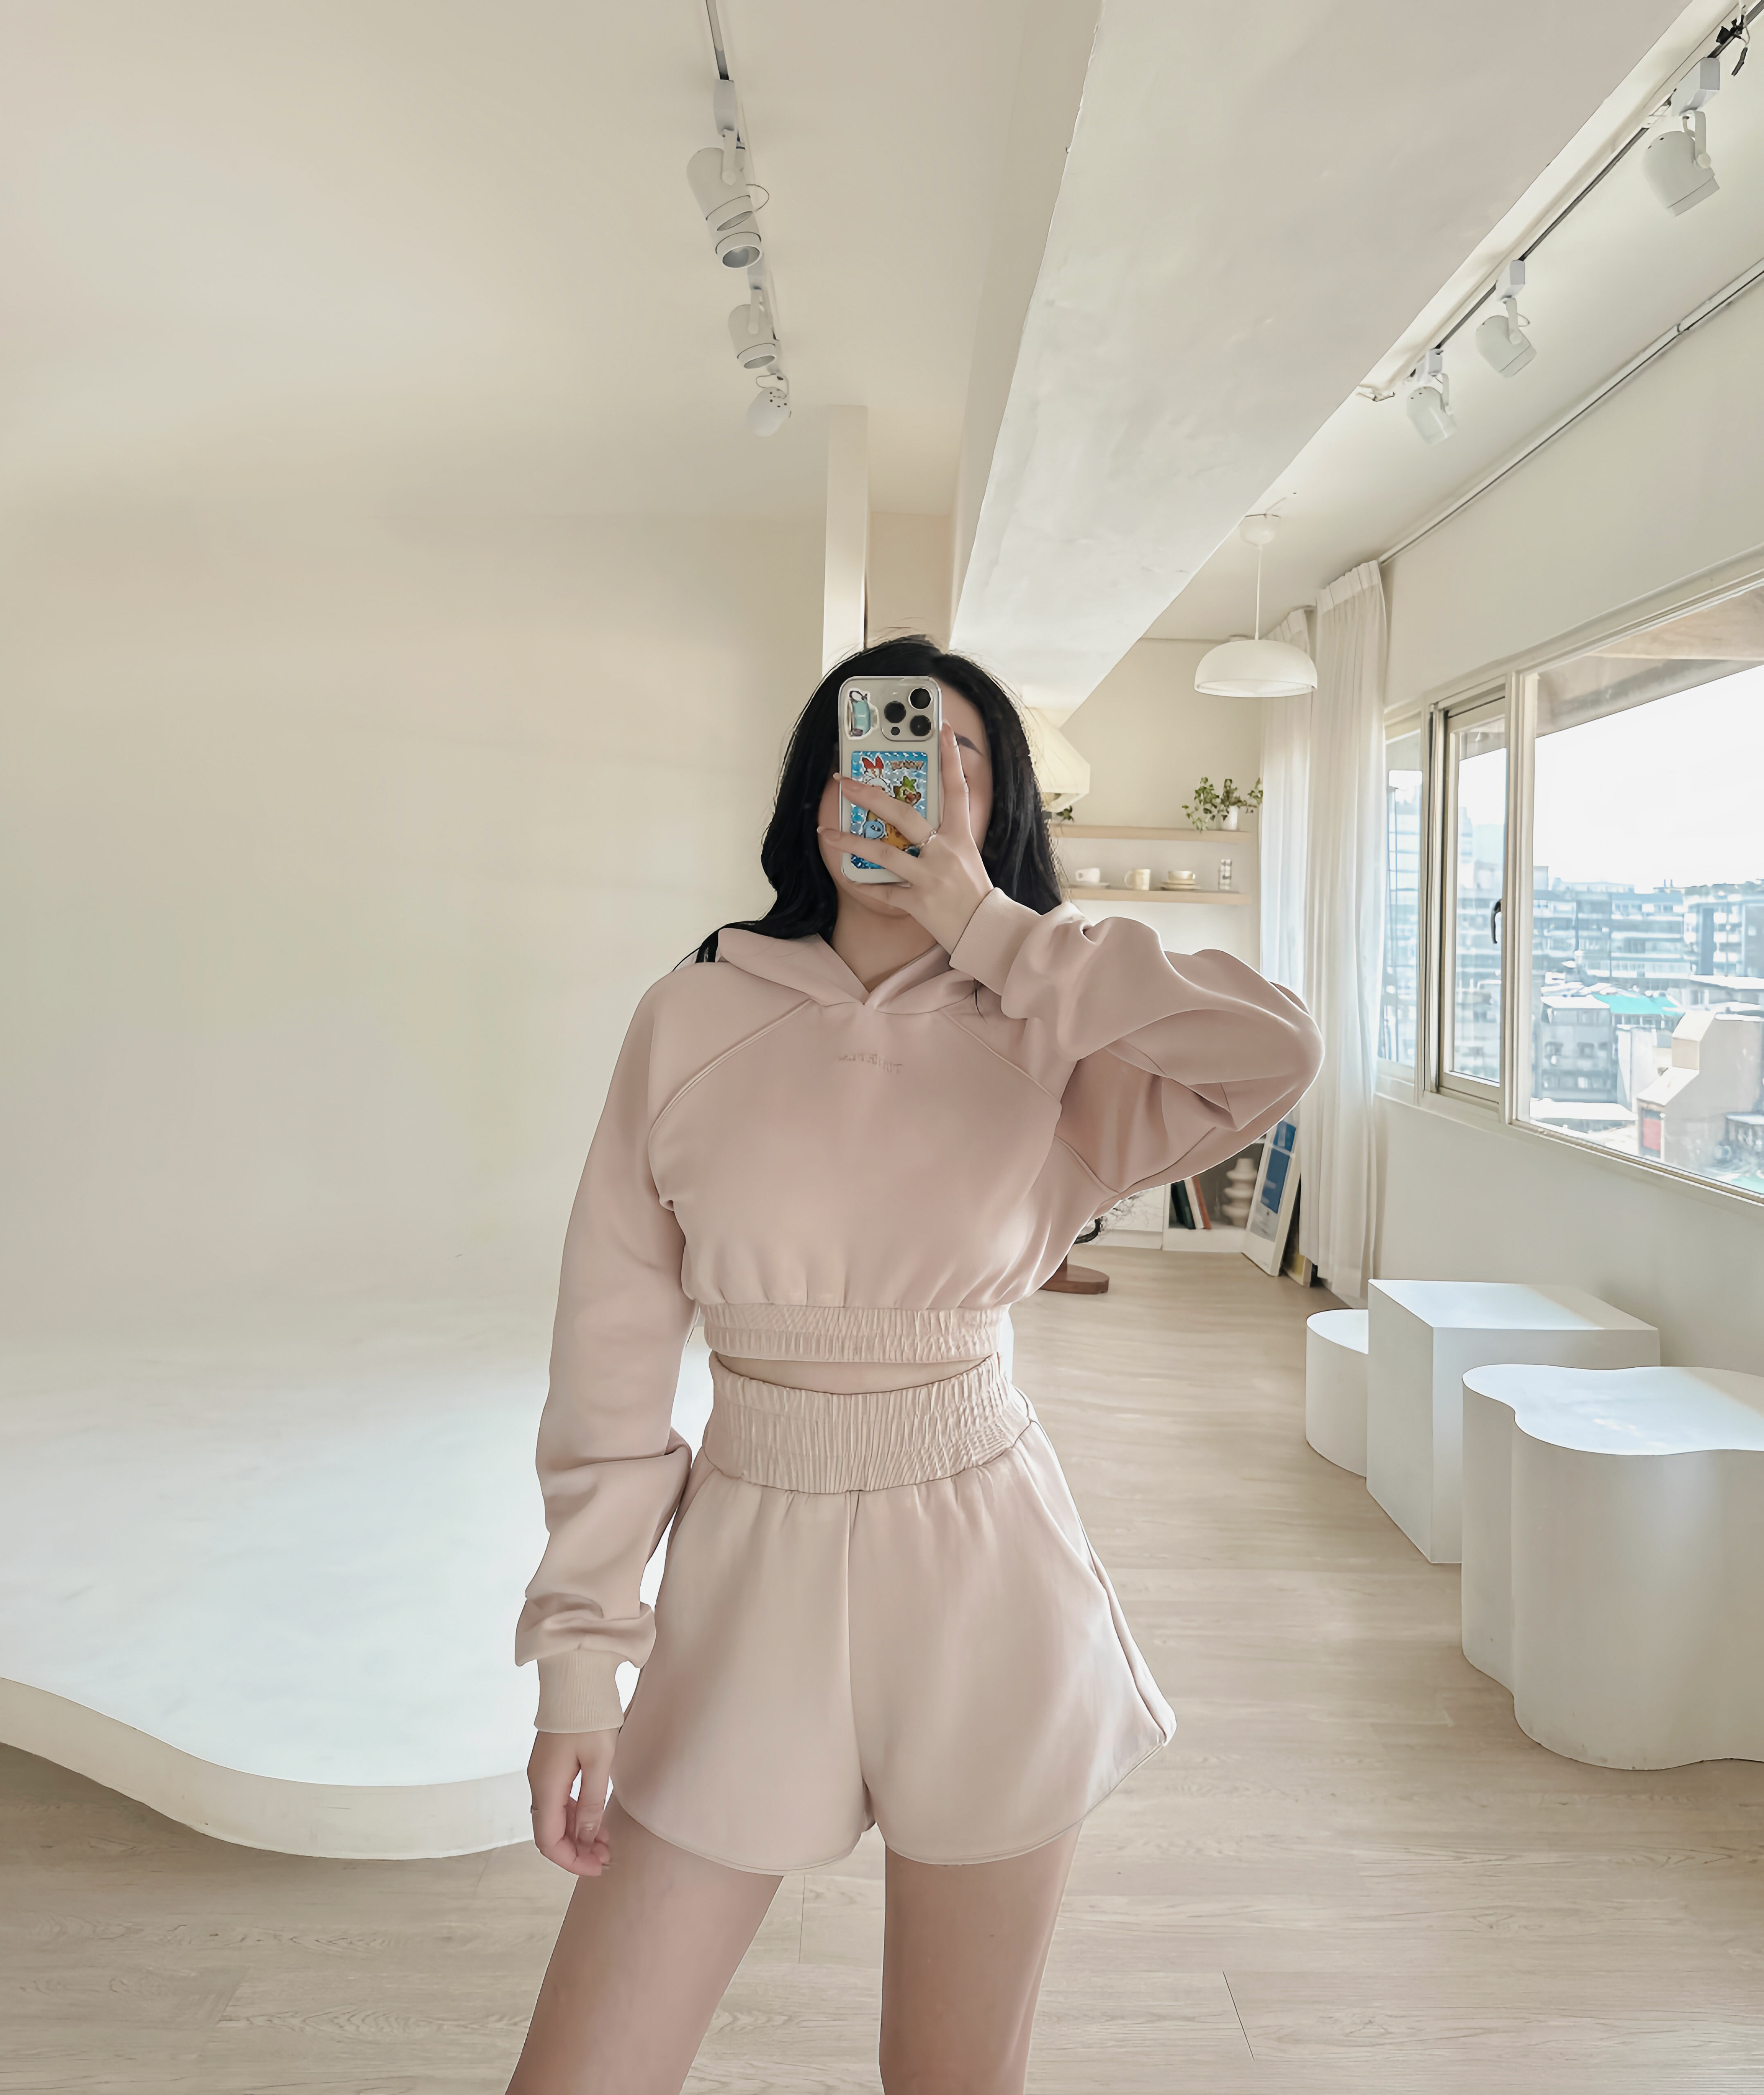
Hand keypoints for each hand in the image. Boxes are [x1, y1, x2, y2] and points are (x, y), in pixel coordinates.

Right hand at [528, 1727, 618, 1876]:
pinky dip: (575, 1816)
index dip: (571, 1861)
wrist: (576, 1678)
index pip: (548, 1840)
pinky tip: (595, 1820)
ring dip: (577, 1835)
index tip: (597, 1868)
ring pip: (555, 1818)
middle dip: (576, 1851)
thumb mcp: (599, 1761)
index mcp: (546, 1786)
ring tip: (605, 1843)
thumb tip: (585, 1838)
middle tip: (606, 1858)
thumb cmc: (590, 1716)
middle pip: (549, 1833)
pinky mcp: (551, 1765)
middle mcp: (538, 1784)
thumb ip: (591, 1802)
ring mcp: (543, 1774)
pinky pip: (559, 1801)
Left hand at [819, 721, 993, 953]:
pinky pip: (883, 891)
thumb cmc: (975, 892)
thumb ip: (946, 836)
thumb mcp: (967, 855)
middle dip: (870, 796)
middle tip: (845, 782)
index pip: (957, 788)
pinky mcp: (918, 902)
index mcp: (961, 835)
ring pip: (884, 852)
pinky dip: (864, 883)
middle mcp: (945, 851)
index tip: (942, 729)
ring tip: (828, 833)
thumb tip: (918, 820)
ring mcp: (930, 877)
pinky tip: (848, 874)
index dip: (951, 757)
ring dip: (851, 841)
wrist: (987, 930)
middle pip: (904, 815)